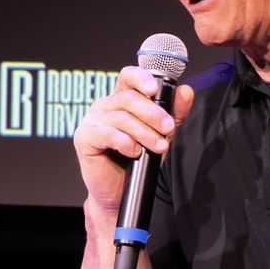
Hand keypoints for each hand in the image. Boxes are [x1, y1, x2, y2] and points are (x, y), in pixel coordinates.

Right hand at [73, 65, 194, 214]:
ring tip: (159, 147)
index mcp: (120, 99)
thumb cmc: (137, 161)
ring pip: (121, 118)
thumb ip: (173, 113)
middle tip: (169, 128)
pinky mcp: (84, 138)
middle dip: (153, 113)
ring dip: (144, 133)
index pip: (128, 77)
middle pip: (128, 98)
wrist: (119, 191)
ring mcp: (91, 121)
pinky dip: (125, 143)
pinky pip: (107, 134)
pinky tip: (135, 152)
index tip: (155, 89)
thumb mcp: (161, 134)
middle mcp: (103, 106)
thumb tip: (186, 91)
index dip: (141, 77)